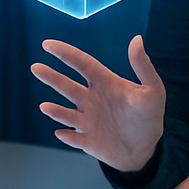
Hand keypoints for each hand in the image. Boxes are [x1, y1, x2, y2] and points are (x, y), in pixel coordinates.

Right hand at [31, 35, 164, 172]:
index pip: (82, 64)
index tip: (47, 45)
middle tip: (35, 68)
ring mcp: (88, 121)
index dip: (65, 53)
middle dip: (52, 78)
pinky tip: (61, 133)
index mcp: (104, 83)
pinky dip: (68, 137)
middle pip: (68, 86)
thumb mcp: (153, 90)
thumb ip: (143, 66)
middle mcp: (91, 100)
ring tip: (45, 107)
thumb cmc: (148, 116)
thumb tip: (136, 39)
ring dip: (56, 111)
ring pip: (67, 113)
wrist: (146, 149)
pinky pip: (75, 139)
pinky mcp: (88, 141)